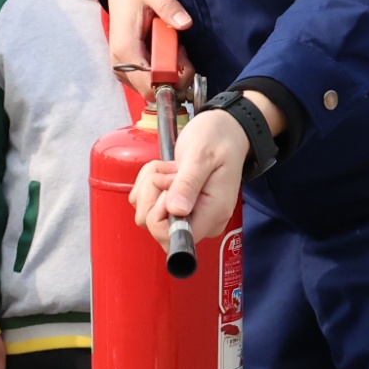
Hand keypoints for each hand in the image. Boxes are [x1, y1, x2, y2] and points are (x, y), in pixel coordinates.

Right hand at [98, 0, 189, 92]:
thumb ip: (168, 6)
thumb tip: (186, 23)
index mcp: (125, 50)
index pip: (150, 86)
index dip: (173, 80)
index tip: (183, 58)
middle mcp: (121, 66)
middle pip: (155, 92)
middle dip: (176, 75)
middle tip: (181, 48)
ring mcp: (124, 71)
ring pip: (156, 89)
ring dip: (172, 72)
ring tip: (174, 46)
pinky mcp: (129, 71)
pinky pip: (153, 82)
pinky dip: (166, 71)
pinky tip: (166, 51)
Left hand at [129, 100, 253, 247]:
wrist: (223, 131)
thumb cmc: (217, 139)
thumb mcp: (201, 156)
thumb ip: (188, 184)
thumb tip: (176, 211)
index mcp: (213, 213)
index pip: (174, 237)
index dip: (161, 214)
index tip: (170, 186)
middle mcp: (200, 220)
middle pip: (154, 227)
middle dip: (153, 194)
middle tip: (171, 173)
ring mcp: (186, 215)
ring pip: (145, 214)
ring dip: (150, 186)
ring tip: (171, 169)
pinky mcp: (174, 208)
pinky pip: (145, 203)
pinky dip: (148, 183)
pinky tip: (166, 171)